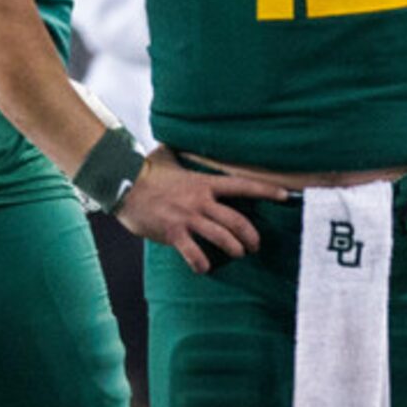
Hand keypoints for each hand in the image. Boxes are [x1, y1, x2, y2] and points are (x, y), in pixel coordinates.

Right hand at [116, 149, 287, 273]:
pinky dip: (202, 264)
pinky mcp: (173, 232)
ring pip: (222, 238)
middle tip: (254, 246)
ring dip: (234, 250)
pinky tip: (203, 267)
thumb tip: (177, 138)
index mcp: (204, 183)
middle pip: (238, 221)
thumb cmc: (146, 173)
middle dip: (251, 237)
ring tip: (237, 254)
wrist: (121, 186)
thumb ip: (181, 153)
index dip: (266, 191)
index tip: (285, 195)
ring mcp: (187, 217)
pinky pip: (194, 253)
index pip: (243, 186)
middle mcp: (200, 200)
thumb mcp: (168, 158)